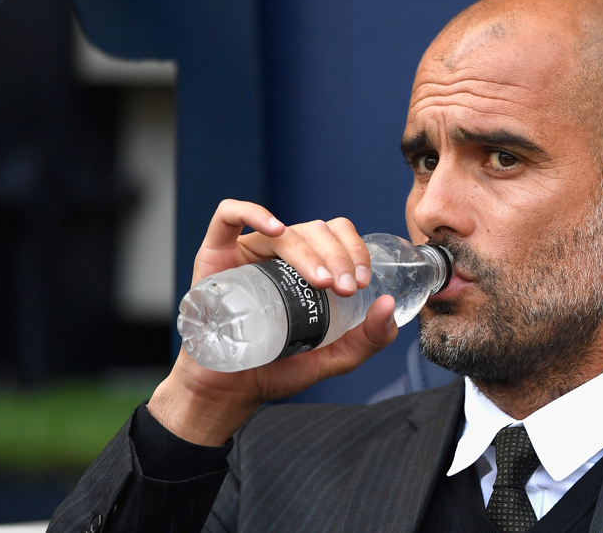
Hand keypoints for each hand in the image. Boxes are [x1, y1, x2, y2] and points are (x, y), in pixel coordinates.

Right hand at [148, 199, 397, 444]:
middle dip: (339, 255)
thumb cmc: (277, 369)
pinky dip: (254, 213)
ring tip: (322, 281)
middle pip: (316, 230)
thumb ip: (367, 339)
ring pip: (285, 230)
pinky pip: (228, 216)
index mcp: (307, 266)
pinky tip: (276, 230)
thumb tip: (388, 304)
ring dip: (310, 251)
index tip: (362, 281)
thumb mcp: (333, 358)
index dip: (354, 249)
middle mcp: (279, 254)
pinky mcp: (214, 254)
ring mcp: (247, 251)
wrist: (228, 390)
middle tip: (345, 288)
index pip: (337, 236)